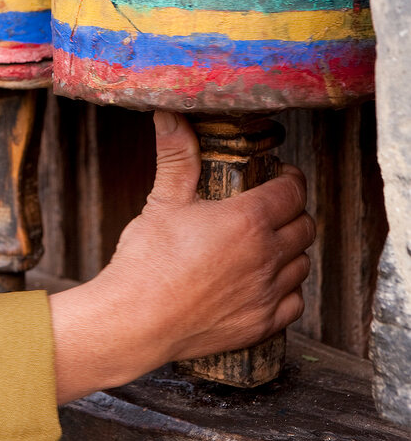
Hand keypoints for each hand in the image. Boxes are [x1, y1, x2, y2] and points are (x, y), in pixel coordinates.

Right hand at [49, 110, 313, 403]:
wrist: (136, 321)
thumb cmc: (148, 260)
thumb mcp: (164, 200)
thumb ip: (177, 155)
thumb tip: (170, 115)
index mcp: (248, 220)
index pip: (292, 191)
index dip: (289, 179)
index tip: (279, 176)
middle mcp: (267, 256)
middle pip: (303, 226)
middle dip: (292, 212)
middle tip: (271, 208)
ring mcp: (267, 294)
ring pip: (302, 264)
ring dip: (290, 250)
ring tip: (266, 244)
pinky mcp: (262, 324)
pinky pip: (294, 302)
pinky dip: (286, 289)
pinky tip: (264, 282)